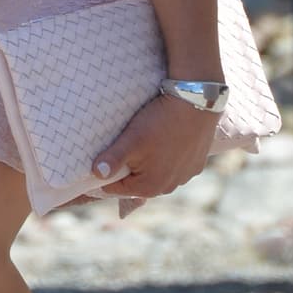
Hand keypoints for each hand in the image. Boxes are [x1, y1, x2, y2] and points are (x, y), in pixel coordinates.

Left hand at [92, 91, 217, 212]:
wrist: (196, 104)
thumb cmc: (160, 123)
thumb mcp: (131, 140)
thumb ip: (111, 160)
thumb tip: (96, 174)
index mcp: (148, 187)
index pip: (114, 188)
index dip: (103, 173)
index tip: (98, 158)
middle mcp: (168, 188)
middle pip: (136, 182)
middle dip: (127, 168)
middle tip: (122, 146)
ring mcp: (184, 177)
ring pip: (156, 173)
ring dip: (148, 164)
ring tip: (144, 142)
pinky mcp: (196, 165)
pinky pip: (175, 165)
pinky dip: (167, 157)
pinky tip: (164, 141)